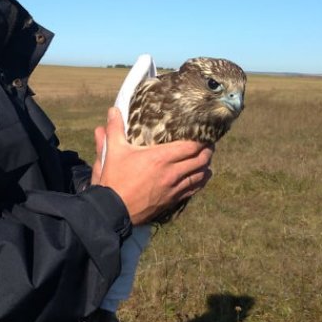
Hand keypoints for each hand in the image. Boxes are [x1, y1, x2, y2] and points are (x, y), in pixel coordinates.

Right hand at [92, 107, 213, 224]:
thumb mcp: (113, 152)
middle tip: (208, 144)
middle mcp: (172, 173)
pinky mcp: (172, 201)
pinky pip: (193, 190)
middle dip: (207, 151)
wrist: (113, 210)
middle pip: (201, 160)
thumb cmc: (113, 180)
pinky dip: (200, 182)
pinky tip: (201, 178)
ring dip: (206, 167)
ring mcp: (174, 189)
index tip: (204, 133)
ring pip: (201, 176)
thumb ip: (114, 129)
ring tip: (207, 160)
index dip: (202, 140)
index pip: (192, 146)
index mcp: (160, 158)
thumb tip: (113, 110)